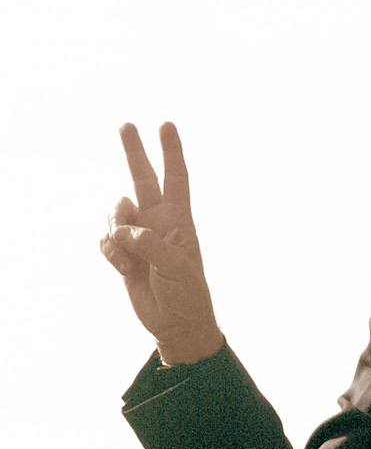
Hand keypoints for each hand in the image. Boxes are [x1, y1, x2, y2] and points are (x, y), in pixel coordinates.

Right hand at [100, 123, 223, 365]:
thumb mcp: (176, 267)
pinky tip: (122, 268)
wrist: (175, 323)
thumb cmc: (187, 293)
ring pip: (116, 211)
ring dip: (114, 226)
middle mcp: (157, 220)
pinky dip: (109, 251)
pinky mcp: (122, 253)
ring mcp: (138, 236)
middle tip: (126, 124)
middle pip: (143, 178)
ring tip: (124, 252)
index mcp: (179, 218)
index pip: (176, 177)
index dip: (172, 151)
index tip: (166, 124)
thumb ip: (150, 244)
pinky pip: (105, 239)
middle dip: (134, 151)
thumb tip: (122, 231)